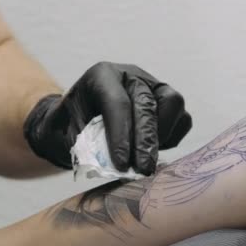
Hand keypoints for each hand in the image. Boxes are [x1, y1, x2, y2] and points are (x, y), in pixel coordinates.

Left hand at [24, 62, 191, 174]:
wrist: (75, 122)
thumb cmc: (67, 128)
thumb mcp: (63, 135)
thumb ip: (85, 147)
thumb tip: (112, 165)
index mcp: (100, 75)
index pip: (116, 102)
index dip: (121, 134)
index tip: (121, 164)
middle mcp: (130, 75)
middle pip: (147, 103)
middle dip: (145, 141)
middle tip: (141, 170)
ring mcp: (152, 85)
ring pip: (172, 103)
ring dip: (163, 135)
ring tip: (146, 159)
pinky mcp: (167, 101)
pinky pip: (182, 117)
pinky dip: (173, 137)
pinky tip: (154, 152)